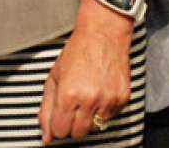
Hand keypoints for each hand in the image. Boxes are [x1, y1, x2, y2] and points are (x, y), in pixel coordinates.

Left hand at [38, 0, 132, 143]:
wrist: (103, 34)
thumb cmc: (78, 51)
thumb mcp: (54, 77)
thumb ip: (46, 109)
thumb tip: (46, 135)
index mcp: (68, 94)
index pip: (60, 131)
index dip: (57, 125)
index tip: (59, 118)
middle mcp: (89, 99)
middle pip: (78, 133)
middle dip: (73, 124)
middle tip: (73, 106)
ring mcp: (108, 100)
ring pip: (95, 127)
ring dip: (89, 117)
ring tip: (87, 96)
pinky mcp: (122, 98)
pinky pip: (110, 117)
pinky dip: (104, 110)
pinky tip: (99, 92)